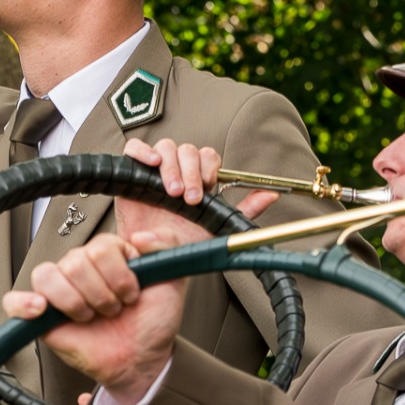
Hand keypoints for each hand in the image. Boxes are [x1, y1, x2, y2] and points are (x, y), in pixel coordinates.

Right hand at [1, 227, 185, 397]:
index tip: (132, 293)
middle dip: (101, 294)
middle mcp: (81, 269)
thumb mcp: (172, 279)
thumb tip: (140, 236)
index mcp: (108, 255)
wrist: (142, 360)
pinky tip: (40, 309)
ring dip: (75, 302)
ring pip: (47, 275)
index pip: (100, 247)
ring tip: (90, 316)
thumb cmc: (152, 321)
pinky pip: (14, 301)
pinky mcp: (41, 316)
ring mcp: (60, 291)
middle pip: (74, 262)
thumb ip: (167, 245)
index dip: (118, 274)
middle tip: (113, 309)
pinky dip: (23, 303)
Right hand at [117, 138, 276, 241]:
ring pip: (166, 147)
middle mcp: (178, 170)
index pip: (208, 156)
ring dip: (171, 167)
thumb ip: (245, 210)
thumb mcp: (217, 227)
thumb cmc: (183, 242)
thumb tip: (272, 194)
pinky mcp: (132, 172)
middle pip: (188, 150)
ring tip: (171, 192)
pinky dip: (142, 151)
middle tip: (189, 199)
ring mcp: (154, 170)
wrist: (153, 256)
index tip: (207, 189)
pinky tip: (151, 164)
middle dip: (191, 173)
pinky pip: (134, 148)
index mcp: (198, 178)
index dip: (208, 168)